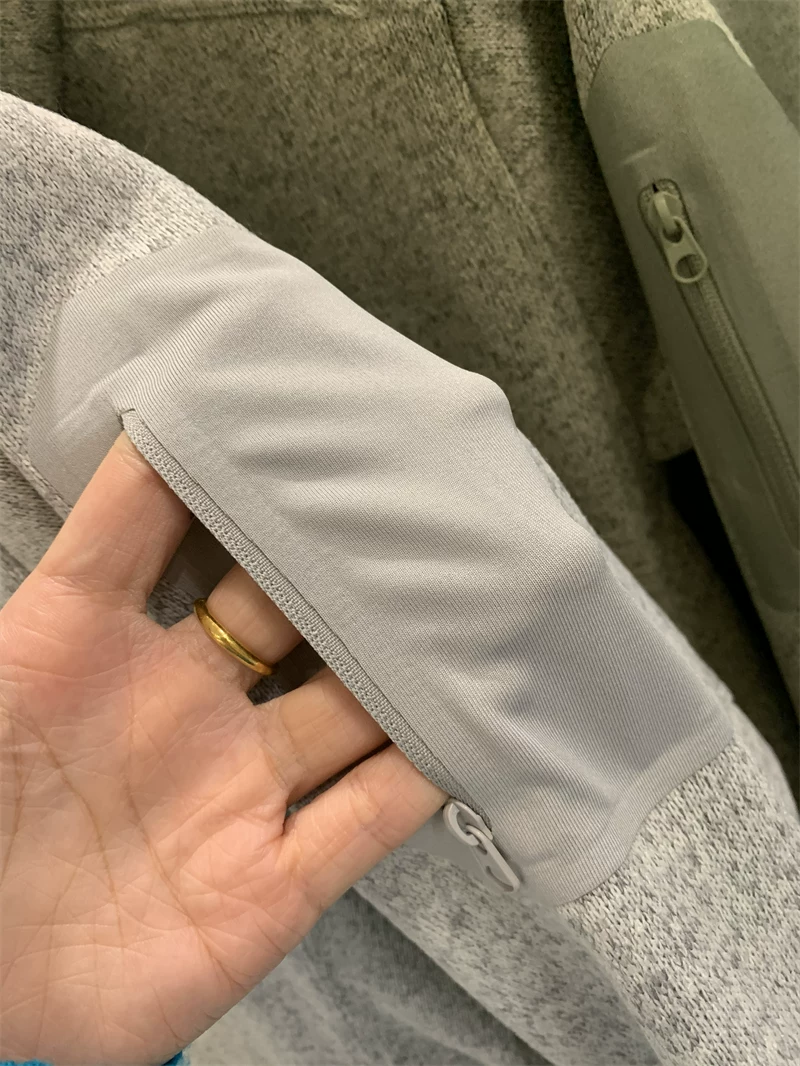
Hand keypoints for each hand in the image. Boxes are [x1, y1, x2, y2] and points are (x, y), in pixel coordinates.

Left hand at [0, 432, 446, 1064]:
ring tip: (467, 602)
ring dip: (401, 664)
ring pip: (347, 710)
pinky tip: (469, 728)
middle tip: (411, 505)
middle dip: (342, 564)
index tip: (292, 419)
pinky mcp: (273, 886)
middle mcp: (185, 708)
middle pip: (287, 614)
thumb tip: (138, 433)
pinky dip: (420, 778)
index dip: (226, 476)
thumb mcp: (1, 662)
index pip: (169, 533)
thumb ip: (68, 563)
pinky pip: (366, 820)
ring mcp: (236, 795)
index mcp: (99, 646)